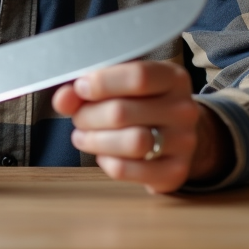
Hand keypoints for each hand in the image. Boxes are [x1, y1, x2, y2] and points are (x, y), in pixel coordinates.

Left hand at [52, 60, 231, 193]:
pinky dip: (107, 162)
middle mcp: (184, 109)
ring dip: (95, 140)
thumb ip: (89, 87)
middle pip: (124, 112)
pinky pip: (128, 170)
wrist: (176, 136)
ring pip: (131, 143)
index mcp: (173, 78)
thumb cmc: (141, 104)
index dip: (102, 83)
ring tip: (83, 136)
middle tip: (78, 118)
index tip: (81, 88)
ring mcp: (184, 142)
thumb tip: (64, 98)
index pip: (138, 76)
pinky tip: (104, 154)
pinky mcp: (175, 172)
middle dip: (89, 116)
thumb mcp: (121, 86)